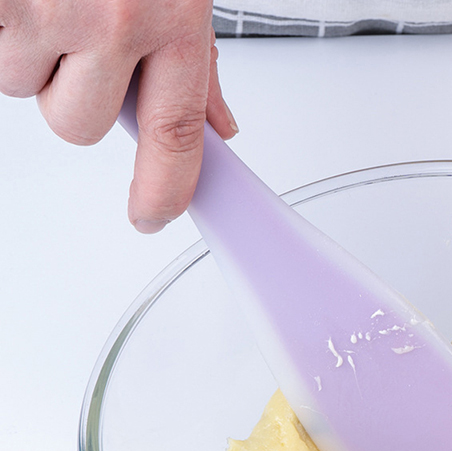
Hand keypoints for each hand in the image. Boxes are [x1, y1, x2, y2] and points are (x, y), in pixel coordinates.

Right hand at [0, 0, 236, 231]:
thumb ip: (197, 61)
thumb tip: (217, 128)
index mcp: (175, 18)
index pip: (175, 136)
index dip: (164, 189)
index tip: (153, 216)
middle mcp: (117, 17)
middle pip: (80, 125)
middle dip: (73, 95)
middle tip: (78, 39)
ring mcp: (52, 6)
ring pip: (23, 86)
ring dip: (30, 53)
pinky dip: (1, 27)